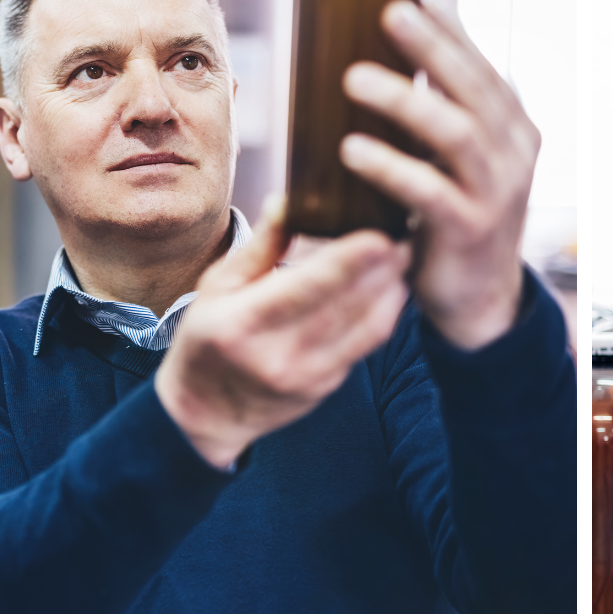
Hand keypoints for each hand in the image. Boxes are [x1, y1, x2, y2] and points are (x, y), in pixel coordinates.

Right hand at [154, 198, 412, 469]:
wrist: (207, 413)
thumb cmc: (208, 339)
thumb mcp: (218, 287)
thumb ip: (259, 247)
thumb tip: (287, 199)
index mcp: (243, 324)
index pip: (303, 289)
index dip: (346, 263)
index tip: (378, 235)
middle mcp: (277, 355)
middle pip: (344, 309)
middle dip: (381, 271)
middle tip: (404, 233)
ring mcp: (306, 377)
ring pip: (365, 331)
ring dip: (390, 291)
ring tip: (404, 255)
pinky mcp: (326, 388)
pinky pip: (365, 347)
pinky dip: (383, 315)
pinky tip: (392, 287)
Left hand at [338, 0, 538, 350]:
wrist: (478, 300)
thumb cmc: (455, 217)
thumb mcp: (457, 159)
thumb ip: (440, 111)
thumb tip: (389, 48)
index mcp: (512, 127)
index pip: (482, 65)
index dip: (451, 28)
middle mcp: (514, 153)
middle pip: (474, 87)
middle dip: (432, 45)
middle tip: (389, 11)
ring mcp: (498, 192)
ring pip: (456, 132)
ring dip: (404, 100)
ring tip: (353, 78)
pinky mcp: (471, 230)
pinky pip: (431, 191)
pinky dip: (391, 166)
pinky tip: (352, 149)